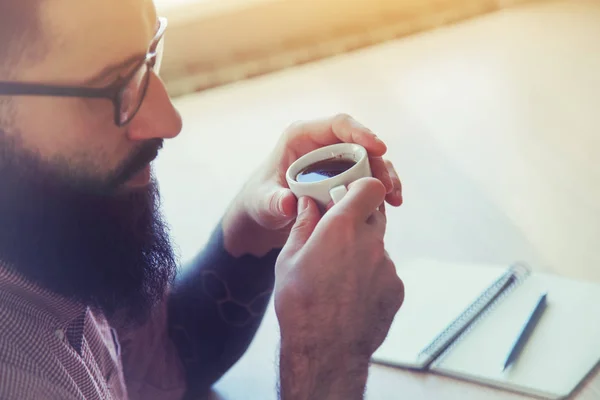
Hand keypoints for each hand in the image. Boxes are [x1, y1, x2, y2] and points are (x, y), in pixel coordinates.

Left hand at [223, 114, 402, 255]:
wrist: (266, 214)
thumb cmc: (261, 201)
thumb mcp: (263, 202)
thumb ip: (273, 202)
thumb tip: (288, 203)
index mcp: (302, 136)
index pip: (338, 124)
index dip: (361, 131)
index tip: (378, 147)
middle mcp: (324, 143)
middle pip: (360, 143)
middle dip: (378, 162)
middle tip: (388, 186)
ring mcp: (337, 158)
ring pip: (370, 159)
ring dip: (386, 176)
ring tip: (394, 199)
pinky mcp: (346, 175)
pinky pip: (370, 176)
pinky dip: (383, 187)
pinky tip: (392, 204)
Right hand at [275, 178, 403, 398]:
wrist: (325, 350)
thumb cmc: (301, 304)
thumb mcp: (289, 259)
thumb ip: (303, 225)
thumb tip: (307, 203)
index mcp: (342, 227)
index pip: (370, 187)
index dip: (362, 188)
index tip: (349, 196)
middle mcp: (370, 241)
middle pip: (375, 215)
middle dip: (359, 220)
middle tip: (338, 236)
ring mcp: (387, 266)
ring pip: (377, 247)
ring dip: (362, 252)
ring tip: (339, 277)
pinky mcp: (396, 288)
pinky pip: (384, 272)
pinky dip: (371, 277)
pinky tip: (352, 295)